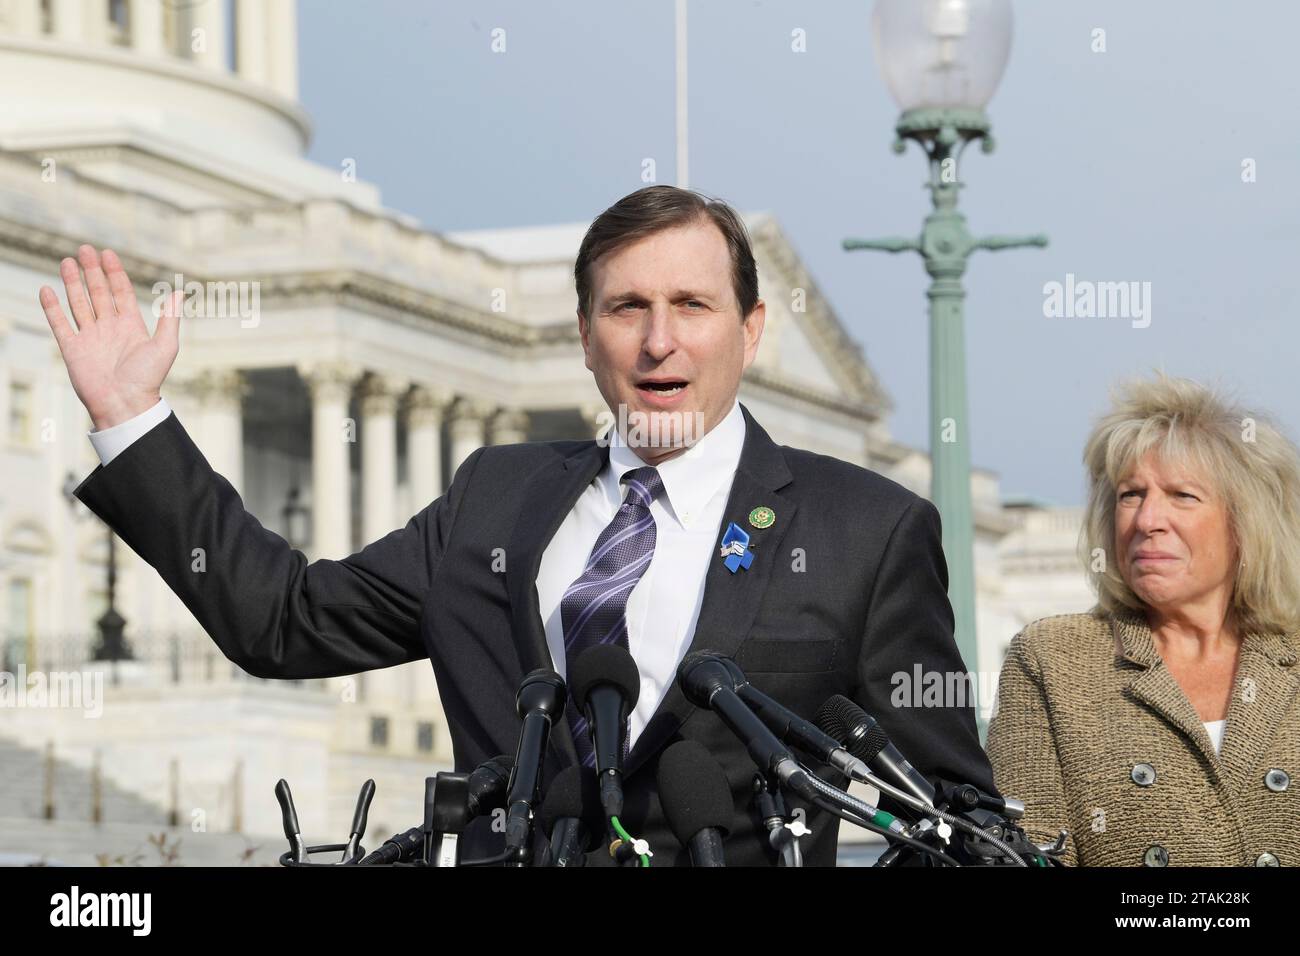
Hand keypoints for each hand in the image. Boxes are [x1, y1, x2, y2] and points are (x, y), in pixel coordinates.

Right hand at [40, 245, 181, 430]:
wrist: (125, 404)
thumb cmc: (148, 378)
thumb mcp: (165, 345)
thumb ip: (170, 319)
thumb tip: (180, 292)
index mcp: (131, 326)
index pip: (121, 292)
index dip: (114, 273)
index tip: (108, 254)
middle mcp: (109, 328)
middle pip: (98, 293)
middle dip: (92, 272)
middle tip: (85, 249)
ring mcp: (90, 337)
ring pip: (78, 303)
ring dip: (72, 283)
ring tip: (67, 262)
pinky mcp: (72, 349)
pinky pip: (60, 324)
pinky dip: (52, 308)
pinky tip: (47, 290)